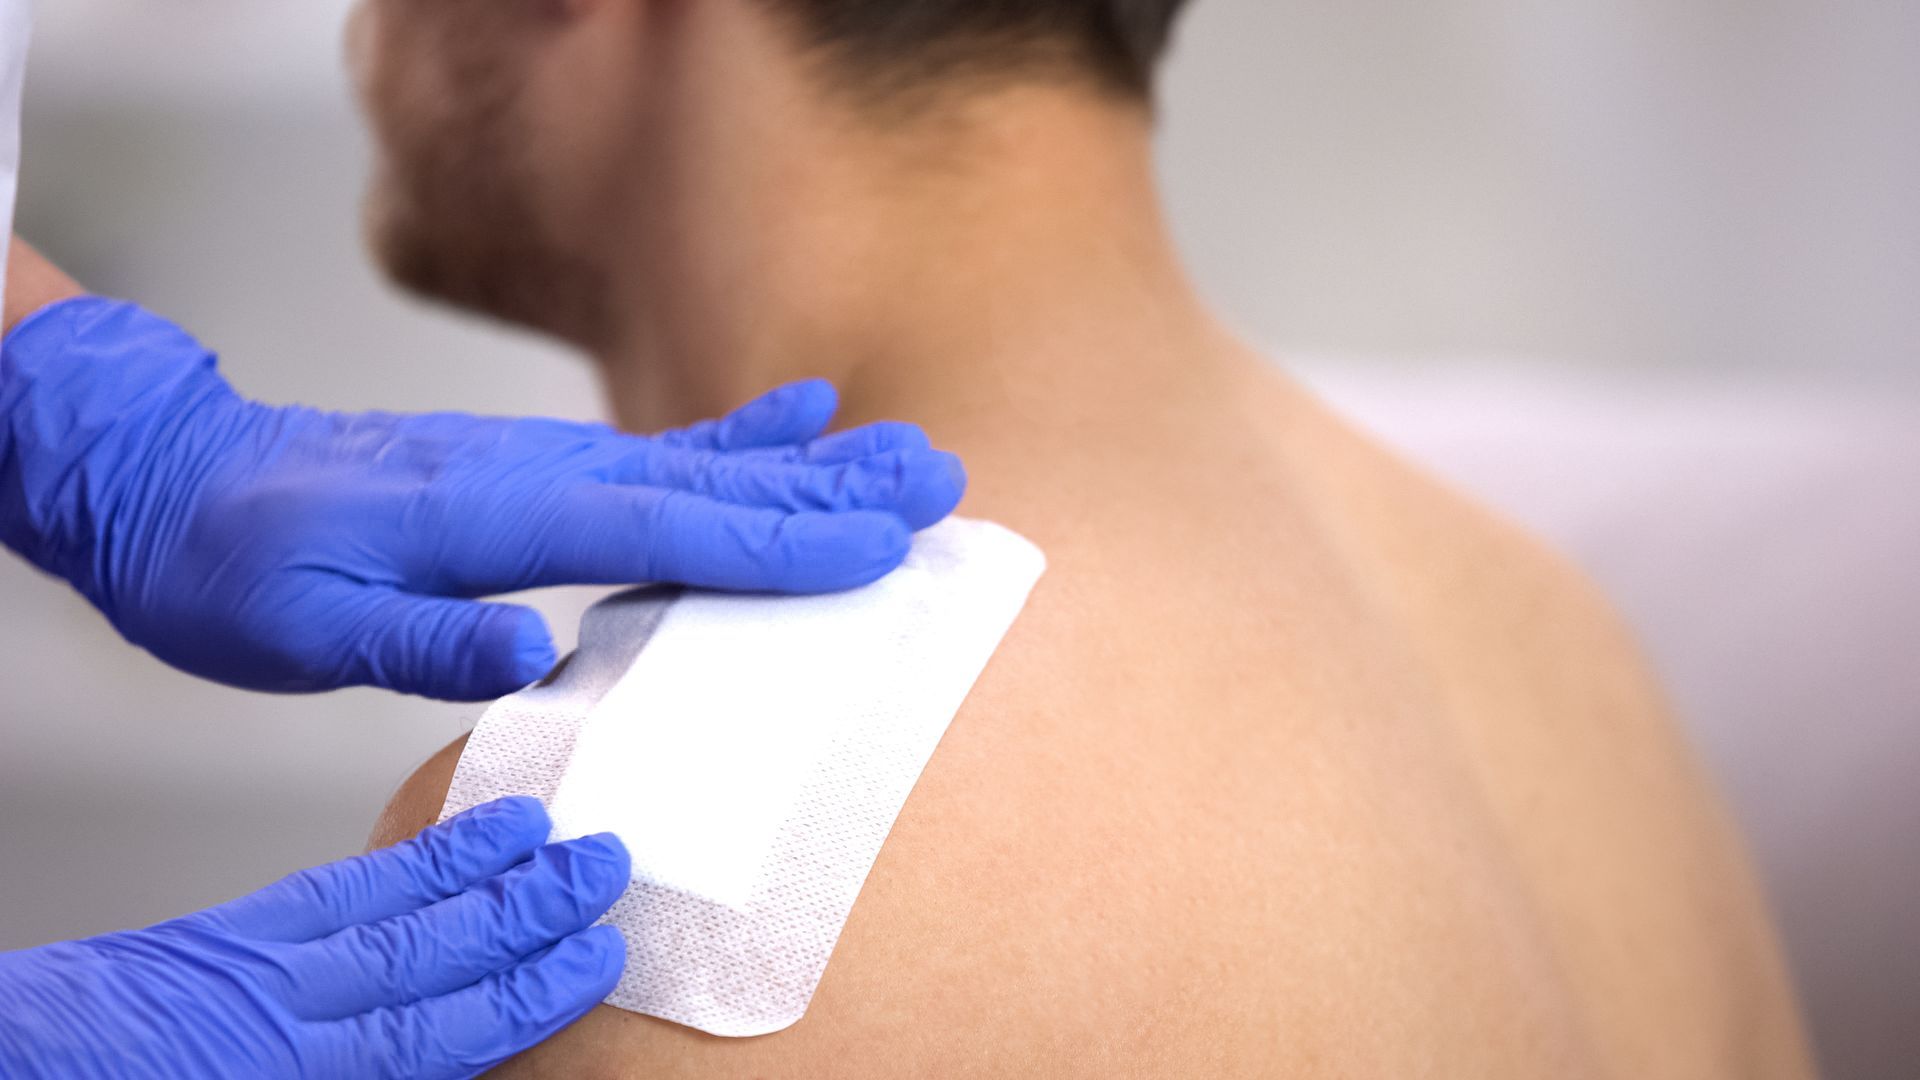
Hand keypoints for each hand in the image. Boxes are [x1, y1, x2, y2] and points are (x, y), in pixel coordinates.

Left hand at [0, 297, 965, 698]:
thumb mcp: (295, 628)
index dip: (769, 540)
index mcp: (488, 514)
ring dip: (810, 463)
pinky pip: (665, 454)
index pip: (655, 528)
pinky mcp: (543, 469)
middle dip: (828, 490)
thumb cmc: (235, 566)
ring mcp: (545, 462)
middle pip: (707, 483)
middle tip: (939, 485)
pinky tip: (801, 419)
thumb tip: (526, 654)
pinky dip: (742, 439)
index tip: (873, 548)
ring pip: (702, 463)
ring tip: (908, 453)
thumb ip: (413, 639)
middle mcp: (536, 473)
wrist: (182, 479)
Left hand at [0, 797, 628, 1079]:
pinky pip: (323, 890)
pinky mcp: (222, 936)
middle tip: (602, 863)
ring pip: (384, 906)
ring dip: (473, 868)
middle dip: (526, 909)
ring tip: (542, 827)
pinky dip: (390, 863)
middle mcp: (283, 1011)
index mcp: (291, 1072)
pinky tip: (432, 849)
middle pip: (429, 952)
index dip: (529, 992)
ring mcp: (253, 963)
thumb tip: (446, 1058)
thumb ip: (357, 1069)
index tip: (595, 959)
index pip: (440, 1030)